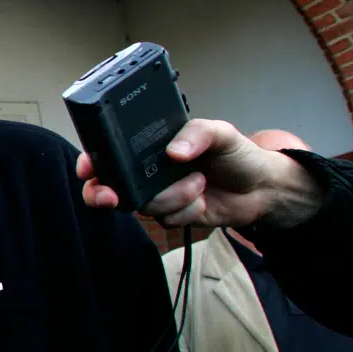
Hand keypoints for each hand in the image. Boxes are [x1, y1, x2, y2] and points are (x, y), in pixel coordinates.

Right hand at [77, 118, 322, 228]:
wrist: (262, 189)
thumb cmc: (239, 154)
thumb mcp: (221, 132)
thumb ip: (197, 133)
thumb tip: (174, 152)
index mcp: (151, 145)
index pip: (110, 151)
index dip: (91, 161)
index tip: (89, 169)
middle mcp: (147, 170)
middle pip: (107, 185)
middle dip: (104, 194)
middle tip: (114, 197)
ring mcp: (158, 194)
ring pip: (142, 204)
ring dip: (172, 197)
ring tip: (199, 182)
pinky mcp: (171, 214)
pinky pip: (164, 219)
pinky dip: (185, 211)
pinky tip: (202, 199)